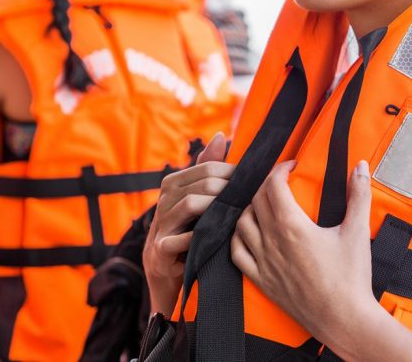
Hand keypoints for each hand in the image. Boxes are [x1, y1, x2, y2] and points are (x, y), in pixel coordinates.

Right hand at [143, 132, 233, 314]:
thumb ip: (206, 170)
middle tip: (251, 198)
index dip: (231, 172)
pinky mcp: (159, 252)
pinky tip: (216, 239)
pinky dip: (198, 237)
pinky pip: (178, 240)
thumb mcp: (198, 201)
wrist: (168, 275)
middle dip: (229, 189)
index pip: (205, 168)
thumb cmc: (188, 233)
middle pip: (200, 184)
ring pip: (189, 205)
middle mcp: (163, 202)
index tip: (252, 181)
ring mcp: (160, 226)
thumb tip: (221, 135)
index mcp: (172, 185)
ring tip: (237, 214)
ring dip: (217, 208)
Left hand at [231, 160, 375, 344]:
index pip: (273, 185)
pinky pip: (237, 254)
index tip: (291, 166)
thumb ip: (358, 194)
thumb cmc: (351, 277)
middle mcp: (272, 241)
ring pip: (242, 224)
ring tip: (264, 205)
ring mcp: (263, 262)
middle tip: (282, 182)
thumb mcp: (357, 231)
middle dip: (267, 185)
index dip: (280, 169)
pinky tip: (247, 233)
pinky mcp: (261, 280)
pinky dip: (238, 238)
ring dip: (250, 208)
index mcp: (292, 225)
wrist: (344, 318)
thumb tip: (361, 166)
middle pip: (257, 200)